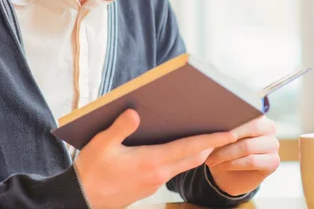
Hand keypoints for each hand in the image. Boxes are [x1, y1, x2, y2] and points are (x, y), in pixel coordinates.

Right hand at [74, 109, 236, 208]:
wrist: (82, 199)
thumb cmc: (91, 171)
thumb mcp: (101, 145)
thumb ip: (120, 128)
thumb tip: (135, 113)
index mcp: (151, 161)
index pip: (189, 148)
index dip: (212, 140)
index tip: (230, 133)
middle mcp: (159, 173)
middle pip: (194, 157)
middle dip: (213, 145)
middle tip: (227, 129)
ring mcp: (155, 181)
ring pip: (185, 164)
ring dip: (199, 152)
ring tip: (209, 136)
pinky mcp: (150, 185)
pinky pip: (174, 169)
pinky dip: (184, 158)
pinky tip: (179, 148)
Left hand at [205, 116, 279, 195]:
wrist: (230, 175)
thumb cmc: (225, 149)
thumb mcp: (222, 135)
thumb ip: (224, 125)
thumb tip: (215, 117)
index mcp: (258, 115)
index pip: (248, 111)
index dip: (231, 119)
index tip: (214, 125)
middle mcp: (269, 127)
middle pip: (251, 127)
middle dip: (227, 138)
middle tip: (209, 146)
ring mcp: (273, 144)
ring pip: (247, 146)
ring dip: (226, 154)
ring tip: (211, 159)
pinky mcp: (274, 161)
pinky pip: (252, 161)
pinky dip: (234, 164)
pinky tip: (222, 165)